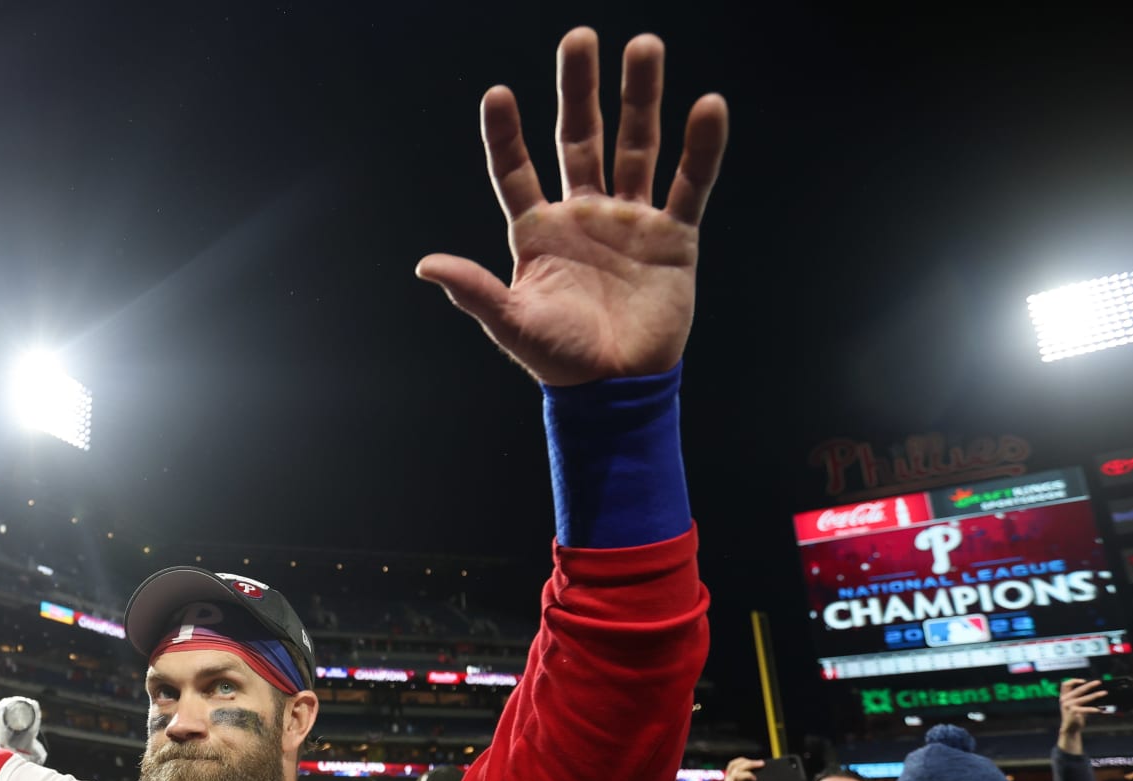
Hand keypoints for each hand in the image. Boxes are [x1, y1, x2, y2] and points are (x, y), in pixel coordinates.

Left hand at [418, 29, 727, 385]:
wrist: (617, 390)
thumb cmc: (560, 360)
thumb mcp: (512, 324)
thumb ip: (474, 291)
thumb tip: (425, 265)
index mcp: (539, 232)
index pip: (516, 171)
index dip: (506, 136)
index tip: (497, 95)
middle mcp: (583, 215)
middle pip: (580, 138)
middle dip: (579, 90)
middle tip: (579, 38)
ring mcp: (630, 221)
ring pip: (636, 146)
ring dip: (641, 98)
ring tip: (645, 46)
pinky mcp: (673, 237)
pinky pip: (690, 184)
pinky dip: (701, 148)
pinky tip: (708, 105)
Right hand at [726, 756, 765, 780]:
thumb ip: (748, 775)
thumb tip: (760, 766)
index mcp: (730, 777)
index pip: (732, 764)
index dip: (743, 760)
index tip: (755, 761)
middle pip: (737, 768)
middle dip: (750, 764)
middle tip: (761, 764)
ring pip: (737, 776)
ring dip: (748, 775)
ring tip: (755, 778)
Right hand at [1058, 678, 1105, 754]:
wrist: (1070, 729)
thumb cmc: (1074, 717)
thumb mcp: (1075, 706)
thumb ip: (1080, 698)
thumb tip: (1096, 692)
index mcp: (1064, 697)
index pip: (1065, 684)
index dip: (1074, 681)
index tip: (1084, 681)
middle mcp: (1065, 700)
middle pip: (1079, 689)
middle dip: (1090, 685)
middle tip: (1099, 682)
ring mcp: (1068, 706)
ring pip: (1085, 698)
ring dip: (1096, 695)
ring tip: (1105, 693)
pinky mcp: (1073, 712)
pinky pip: (1086, 709)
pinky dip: (1094, 709)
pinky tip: (1100, 710)